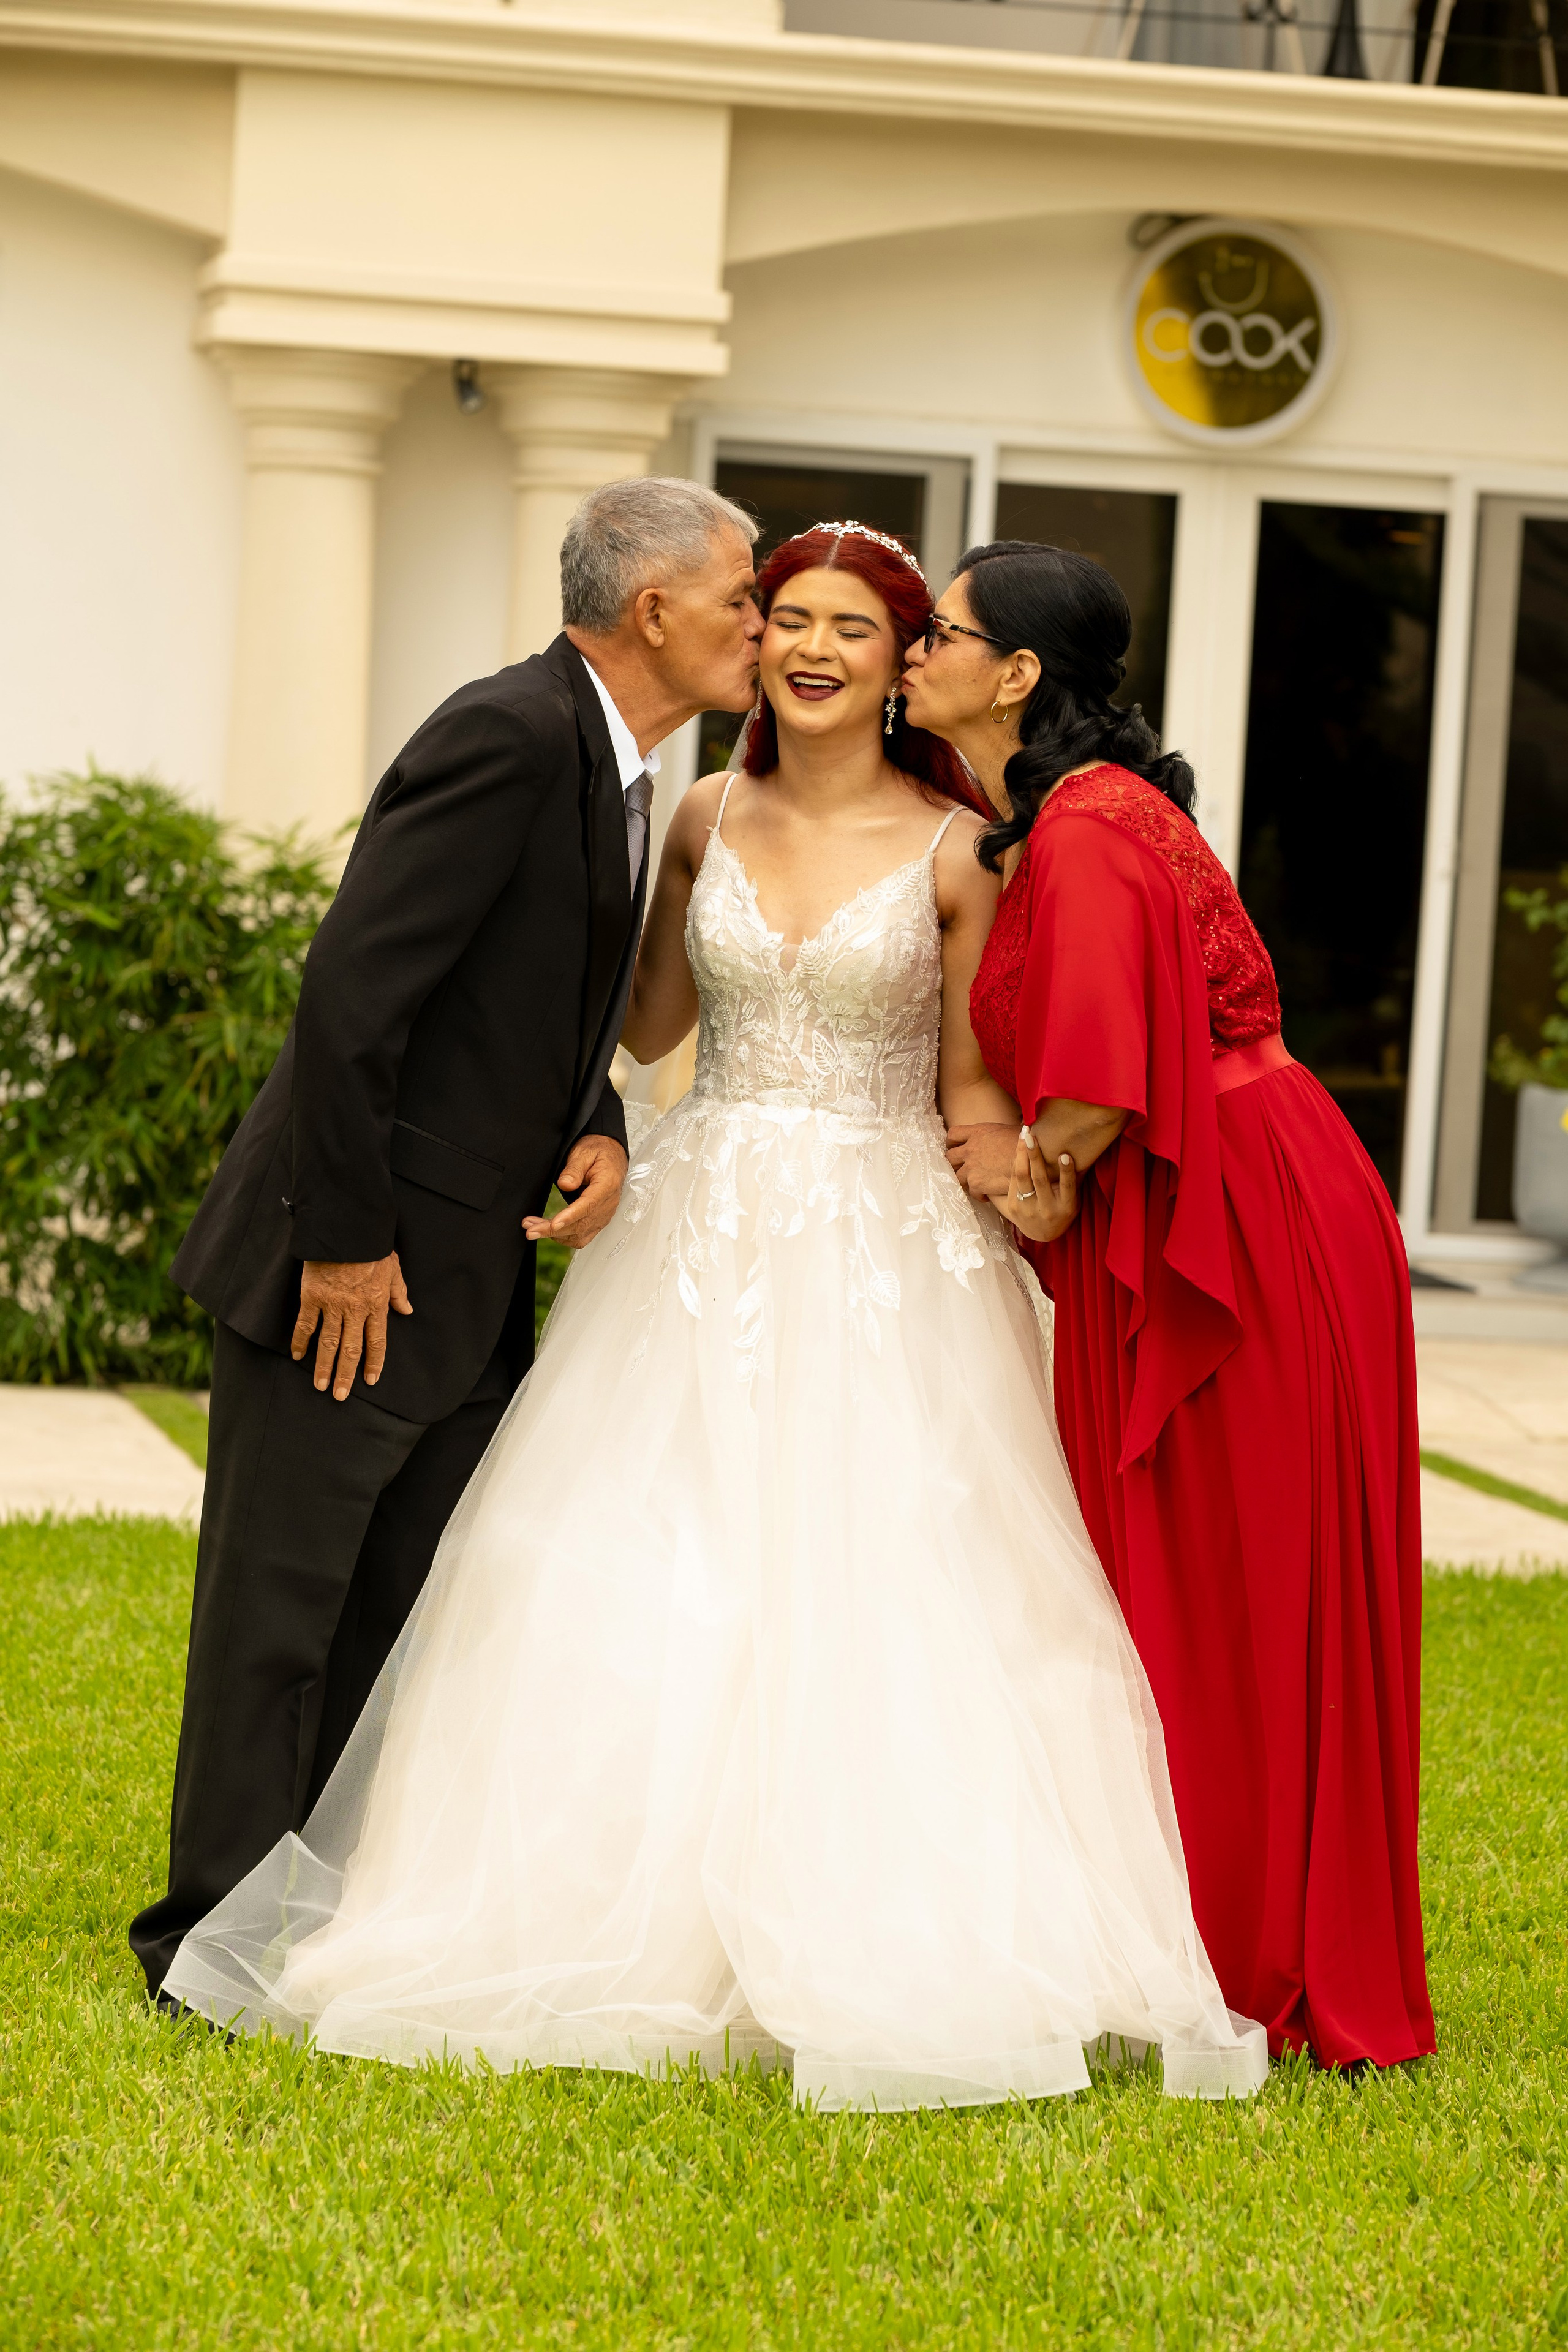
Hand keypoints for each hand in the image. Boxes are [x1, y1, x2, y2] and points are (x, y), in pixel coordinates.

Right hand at [291, 1253, 412, 1401]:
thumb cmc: (371, 1246)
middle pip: (351, 1349)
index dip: (374, 1363)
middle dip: (346, 1375)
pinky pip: (305, 1324)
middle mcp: (355, 1310)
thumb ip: (399, 1291)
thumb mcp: (393, 1267)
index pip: (377, 1342)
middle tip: (340, 1396)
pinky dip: (300, 1341)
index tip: (370, 1380)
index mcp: (376, 1304)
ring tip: (320, 1385)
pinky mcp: (312, 1296)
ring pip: (328, 1343)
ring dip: (323, 1367)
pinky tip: (297, 1355)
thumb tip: (406, 1309)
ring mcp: (332, 1305)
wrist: (346, 1229)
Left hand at [522, 1134, 628, 1250]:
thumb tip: (565, 1184)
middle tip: (530, 1229)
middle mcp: (608, 1203)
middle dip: (553, 1230)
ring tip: (533, 1228)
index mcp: (607, 1184)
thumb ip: (575, 1168)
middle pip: (581, 1224)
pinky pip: (583, 1236)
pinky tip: (549, 1231)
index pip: (589, 1205)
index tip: (553, 1224)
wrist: (611, 1156)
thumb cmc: (599, 1152)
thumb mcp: (585, 1152)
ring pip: (580, 1234)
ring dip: (555, 1235)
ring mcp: (604, 1214)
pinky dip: (565, 1237)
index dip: (570, 1217)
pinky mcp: (598, 1220)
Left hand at [945, 1120, 1020, 1203]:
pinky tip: (987, 1194)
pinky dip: (978, 1194)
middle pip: (950, 1157)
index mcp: (977, 1132)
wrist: (1033, 1160)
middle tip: (964, 1168)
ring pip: (957, 1177)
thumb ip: (991, 1135)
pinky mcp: (977, 1184)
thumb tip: (996, 1136)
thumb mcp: (1004, 1131)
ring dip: (965, 1180)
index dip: (953, 1143)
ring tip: (976, 1183)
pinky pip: (971, 1192)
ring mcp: (972, 1167)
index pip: (953, 1135)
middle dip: (955, 1163)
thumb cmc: (1026, 1144)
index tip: (958, 1148)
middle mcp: (971, 1149)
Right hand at [1002, 1127, 1078, 1244]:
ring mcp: (1048, 1209)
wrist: (1049, 1236)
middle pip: (1024, 1176)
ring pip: (1042, 1181)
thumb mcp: (1010, 1206)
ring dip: (1040, 1160)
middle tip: (1027, 1133)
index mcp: (1015, 1204)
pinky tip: (1066, 1156)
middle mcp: (1029, 1207)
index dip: (1018, 1154)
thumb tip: (974, 1173)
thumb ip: (997, 1191)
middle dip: (1025, 1154)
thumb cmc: (1028, 1214)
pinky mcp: (1068, 1209)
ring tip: (1040, 1140)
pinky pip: (1067, 1187)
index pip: (1015, 1175)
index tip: (1022, 1135)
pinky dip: (1066, 1171)